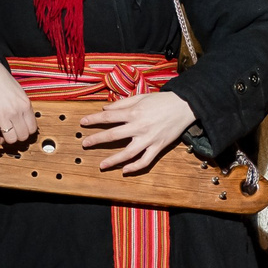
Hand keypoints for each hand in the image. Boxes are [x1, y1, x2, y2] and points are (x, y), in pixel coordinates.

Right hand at [0, 52, 36, 149]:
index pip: (32, 129)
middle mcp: (15, 111)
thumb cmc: (2, 82)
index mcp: (25, 105)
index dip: (27, 132)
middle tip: (13, 133)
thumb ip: (25, 107)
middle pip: (22, 136)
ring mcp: (1, 115)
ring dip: (8, 140)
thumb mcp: (20, 93)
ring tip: (4, 134)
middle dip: (18, 137)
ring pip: (11, 140)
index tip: (21, 130)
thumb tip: (28, 123)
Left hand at [80, 90, 198, 172]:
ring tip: (101, 165)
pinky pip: (145, 160)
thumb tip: (105, 109)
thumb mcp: (140, 97)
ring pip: (128, 153)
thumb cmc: (161, 100)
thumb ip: (122, 103)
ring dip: (113, 160)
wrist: (184, 106)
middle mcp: (139, 126)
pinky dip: (135, 167)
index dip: (94, 120)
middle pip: (113, 135)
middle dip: (97, 140)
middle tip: (85, 144)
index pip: (109, 117)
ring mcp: (149, 139)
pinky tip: (125, 170)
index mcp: (134, 112)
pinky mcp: (158, 147)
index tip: (83, 123)